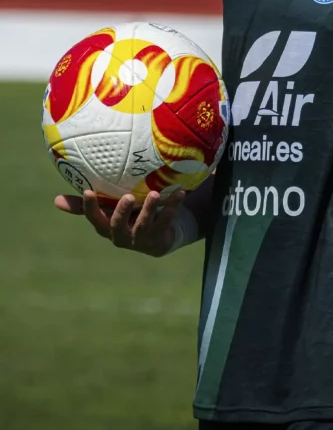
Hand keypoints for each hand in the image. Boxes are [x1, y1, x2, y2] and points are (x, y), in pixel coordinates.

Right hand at [54, 189, 185, 256]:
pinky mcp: (160, 236)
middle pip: (119, 226)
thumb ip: (86, 206)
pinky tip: (180, 192)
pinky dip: (173, 205)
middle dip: (122, 213)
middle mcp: (122, 235)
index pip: (95, 218)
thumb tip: (55, 201)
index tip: (88, 191)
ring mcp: (142, 238)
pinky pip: (167, 219)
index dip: (90, 208)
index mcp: (107, 227)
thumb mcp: (108, 210)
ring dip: (149, 209)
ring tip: (154, 194)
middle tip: (126, 197)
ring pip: (145, 225)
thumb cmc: (128, 217)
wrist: (158, 236)